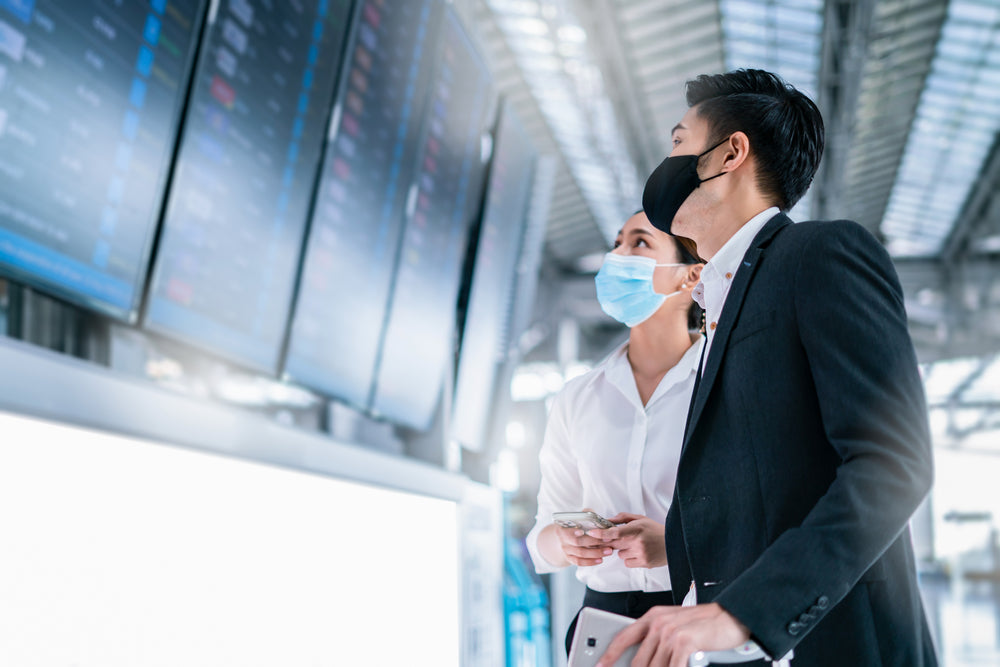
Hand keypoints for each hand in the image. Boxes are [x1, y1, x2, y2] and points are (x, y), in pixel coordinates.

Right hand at [554, 522, 612, 566]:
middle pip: (578, 542)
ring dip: (596, 553)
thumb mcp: (579, 517)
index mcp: (562, 527)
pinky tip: (600, 560)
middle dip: (594, 542)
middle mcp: (562, 539)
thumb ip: (586, 514)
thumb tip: (596, 517)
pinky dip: (590, 562)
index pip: (569, 530)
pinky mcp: (570, 558)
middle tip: (608, 540)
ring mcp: (565, 550)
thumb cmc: (576, 524)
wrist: (567, 536)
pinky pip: (579, 562)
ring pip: (580, 554)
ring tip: (608, 551)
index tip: (590, 532)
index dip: (577, 532)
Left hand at [585, 512, 665, 567]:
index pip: (615, 532)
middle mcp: (637, 542)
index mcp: (636, 528)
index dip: (601, 533)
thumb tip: (606, 521)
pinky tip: (639, 553)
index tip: (592, 533)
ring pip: (619, 554)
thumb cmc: (655, 530)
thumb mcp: (640, 519)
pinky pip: (627, 563)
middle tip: (622, 538)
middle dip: (613, 542)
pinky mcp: (644, 563)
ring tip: (635, 545)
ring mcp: (641, 554)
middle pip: (614, 544)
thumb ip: (622, 518)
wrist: (673, 544)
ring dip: (623, 550)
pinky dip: (629, 559)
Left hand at [596, 603, 749, 666]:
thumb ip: (657, 640)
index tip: (601, 665)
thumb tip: (644, 659)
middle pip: (639, 661)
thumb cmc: (705, 624)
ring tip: (669, 666)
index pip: (623, 637)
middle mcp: (658, 624)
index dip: (610, 654)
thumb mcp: (675, 625)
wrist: (731, 616)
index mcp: (653, 617)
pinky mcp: (684, 643)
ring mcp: (670, 633)